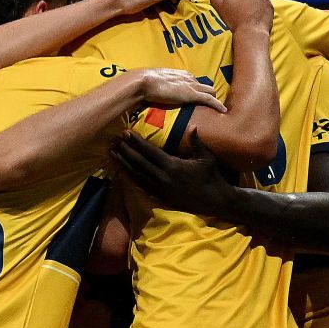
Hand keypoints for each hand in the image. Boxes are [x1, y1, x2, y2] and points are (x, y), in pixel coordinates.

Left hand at [110, 134, 235, 211]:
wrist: (215, 201)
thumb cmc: (211, 177)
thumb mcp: (206, 157)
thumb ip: (197, 142)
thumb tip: (192, 126)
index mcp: (172, 166)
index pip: (149, 152)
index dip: (136, 142)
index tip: (126, 133)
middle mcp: (163, 178)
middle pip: (139, 163)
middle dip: (126, 151)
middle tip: (114, 142)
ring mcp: (160, 190)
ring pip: (137, 175)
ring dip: (124, 164)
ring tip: (113, 155)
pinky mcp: (161, 197)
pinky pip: (142, 186)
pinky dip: (132, 178)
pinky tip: (124, 171)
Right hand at [135, 68, 224, 112]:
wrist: (145, 82)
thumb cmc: (146, 84)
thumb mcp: (156, 84)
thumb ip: (160, 87)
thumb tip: (156, 93)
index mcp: (180, 74)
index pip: (194, 81)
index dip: (197, 89)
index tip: (197, 96)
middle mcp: (189, 78)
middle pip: (204, 85)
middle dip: (208, 94)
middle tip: (210, 104)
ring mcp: (191, 85)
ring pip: (210, 91)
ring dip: (214, 99)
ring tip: (218, 108)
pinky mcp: (192, 94)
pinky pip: (210, 99)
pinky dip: (218, 105)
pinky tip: (223, 110)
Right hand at [210, 0, 272, 34]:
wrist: (252, 32)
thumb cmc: (233, 19)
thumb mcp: (217, 4)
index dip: (227, 0)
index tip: (228, 9)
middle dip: (239, 0)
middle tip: (237, 14)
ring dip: (249, 5)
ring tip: (245, 17)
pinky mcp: (269, 5)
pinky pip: (262, 6)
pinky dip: (258, 10)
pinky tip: (253, 19)